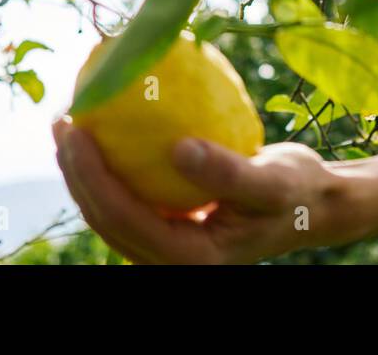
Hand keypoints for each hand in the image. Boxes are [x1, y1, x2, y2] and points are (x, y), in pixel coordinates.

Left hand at [51, 117, 351, 263]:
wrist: (314, 203)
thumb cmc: (297, 190)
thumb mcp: (270, 181)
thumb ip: (226, 172)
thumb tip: (177, 149)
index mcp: (189, 258)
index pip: (123, 218)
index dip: (91, 176)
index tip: (75, 129)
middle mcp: (171, 258)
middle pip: (105, 218)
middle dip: (74, 172)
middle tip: (63, 119)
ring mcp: (168, 244)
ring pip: (109, 211)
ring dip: (84, 170)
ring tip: (70, 122)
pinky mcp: (171, 225)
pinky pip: (129, 197)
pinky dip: (111, 166)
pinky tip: (107, 129)